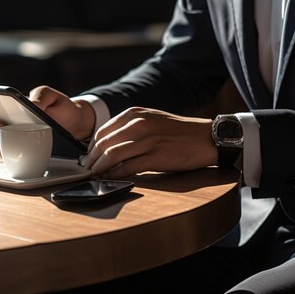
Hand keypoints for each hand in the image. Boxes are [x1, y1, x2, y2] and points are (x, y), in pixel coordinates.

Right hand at [0, 85, 95, 156]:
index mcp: (17, 107)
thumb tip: (31, 104)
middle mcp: (14, 122)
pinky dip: (5, 154)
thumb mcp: (52, 96)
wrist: (77, 124)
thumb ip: (40, 96)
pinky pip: (10, 152)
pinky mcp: (24, 148)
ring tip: (0, 141)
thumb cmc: (62, 107)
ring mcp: (18, 136)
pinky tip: (6, 153)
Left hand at [80, 107, 217, 178]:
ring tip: (95, 176)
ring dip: (99, 169)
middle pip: (103, 144)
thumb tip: (110, 145)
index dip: (92, 147)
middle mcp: (139, 124)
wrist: (207, 138)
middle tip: (87, 170)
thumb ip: (131, 128)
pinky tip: (110, 180)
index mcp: (135, 114)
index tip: (89, 157)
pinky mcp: (156, 157)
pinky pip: (127, 168)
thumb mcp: (152, 120)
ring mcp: (147, 140)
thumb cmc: (180, 132)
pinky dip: (114, 175)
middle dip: (91, 159)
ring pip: (111, 156)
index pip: (103, 131)